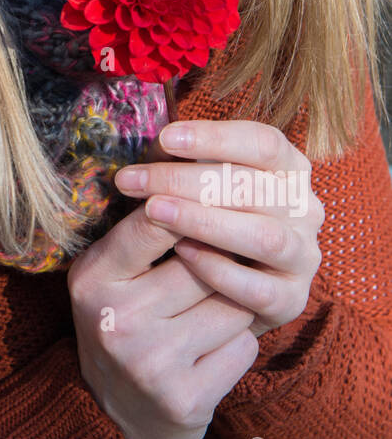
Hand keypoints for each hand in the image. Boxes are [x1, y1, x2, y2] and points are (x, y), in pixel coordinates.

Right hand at [67, 198, 258, 438]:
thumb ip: (145, 231)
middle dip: (223, 258)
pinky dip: (238, 344)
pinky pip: (242, 348)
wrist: (115, 418)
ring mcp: (150, 362)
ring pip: (232, 305)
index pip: (153, 222)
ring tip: (215, 309)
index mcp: (92, 278)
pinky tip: (214, 349)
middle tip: (231, 258)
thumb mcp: (112, 273)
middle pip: (204, 262)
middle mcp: (117, 319)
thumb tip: (202, 169)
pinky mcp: (184, 398)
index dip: (193, 203)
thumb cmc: (124, 323)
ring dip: (236, 303)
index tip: (219, 194)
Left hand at [113, 119, 323, 338]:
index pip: (264, 143)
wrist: (226, 294)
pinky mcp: (292, 300)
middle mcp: (306, 209)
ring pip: (264, 236)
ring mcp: (303, 257)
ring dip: (205, 221)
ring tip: (154, 211)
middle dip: (186, 179)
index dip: (216, 137)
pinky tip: (182, 254)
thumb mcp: (204, 184)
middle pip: (254, 187)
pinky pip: (260, 289)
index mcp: (290, 169)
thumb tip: (156, 145)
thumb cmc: (212, 220)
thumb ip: (187, 164)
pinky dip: (220, 270)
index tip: (165, 138)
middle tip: (133, 180)